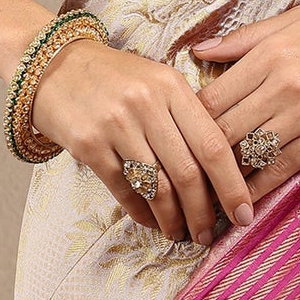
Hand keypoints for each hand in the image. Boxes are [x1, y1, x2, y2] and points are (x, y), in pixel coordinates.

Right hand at [27, 38, 255, 244]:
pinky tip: (151, 222)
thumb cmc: (116, 77)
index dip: (232, 185)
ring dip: (173, 220)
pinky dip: (141, 213)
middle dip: (203, 213)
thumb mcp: (158, 81)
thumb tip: (221, 170)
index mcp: (172, 87)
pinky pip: (124, 191)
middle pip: (187, 173)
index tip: (243, 213)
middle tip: (208, 234)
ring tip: (181, 233)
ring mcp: (115, 125)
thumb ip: (188, 116)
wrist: (55, 65)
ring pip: (156, 188)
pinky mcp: (88, 145)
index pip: (213, 144)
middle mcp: (146, 104)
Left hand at [190, 6, 299, 203]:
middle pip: (225, 128)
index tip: (180, 133)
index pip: (213, 96)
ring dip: (225, 174)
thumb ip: (241, 39)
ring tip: (205, 189)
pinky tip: (242, 198)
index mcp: (268, 56)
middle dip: (201, 151)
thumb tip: (198, 51)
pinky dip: (259, 187)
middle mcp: (281, 87)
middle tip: (184, 168)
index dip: (191, 119)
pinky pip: (281, 168)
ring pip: (249, 152)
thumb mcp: (290, 20)